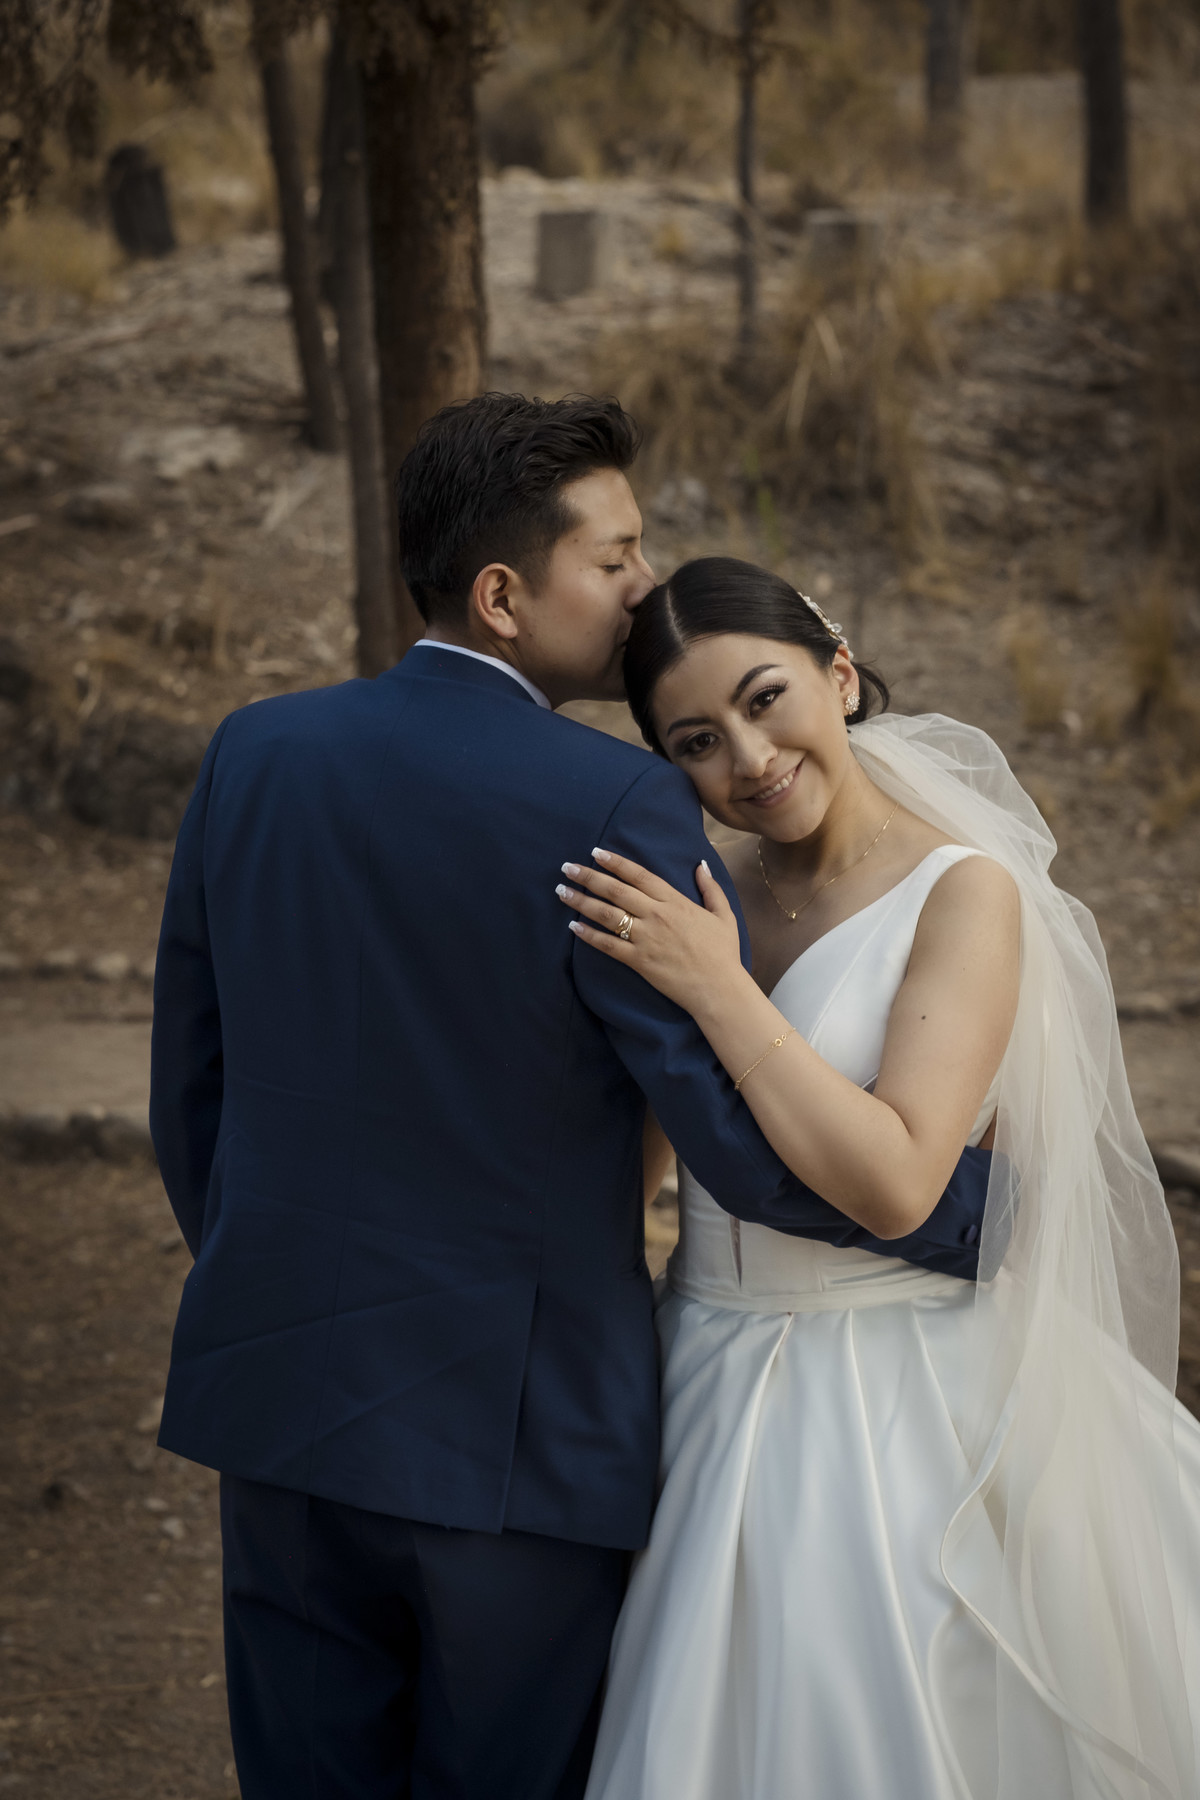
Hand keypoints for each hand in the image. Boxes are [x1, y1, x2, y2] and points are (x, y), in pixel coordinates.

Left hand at [556, 848, 743, 1015]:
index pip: (639, 875)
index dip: (615, 862)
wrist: (719, 988)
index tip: (595, 853)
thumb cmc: (723, 953)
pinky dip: (589, 935)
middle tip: (567, 868)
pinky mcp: (639, 961)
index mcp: (675, 902)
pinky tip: (573, 926)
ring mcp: (646, 938)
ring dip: (581, 901)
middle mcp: (656, 915)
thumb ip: (711, 888)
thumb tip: (700, 865)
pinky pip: (608, 945)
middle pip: (616, 890)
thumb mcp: (723, 915)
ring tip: (562, 891)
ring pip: (607, 914)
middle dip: (589, 877)